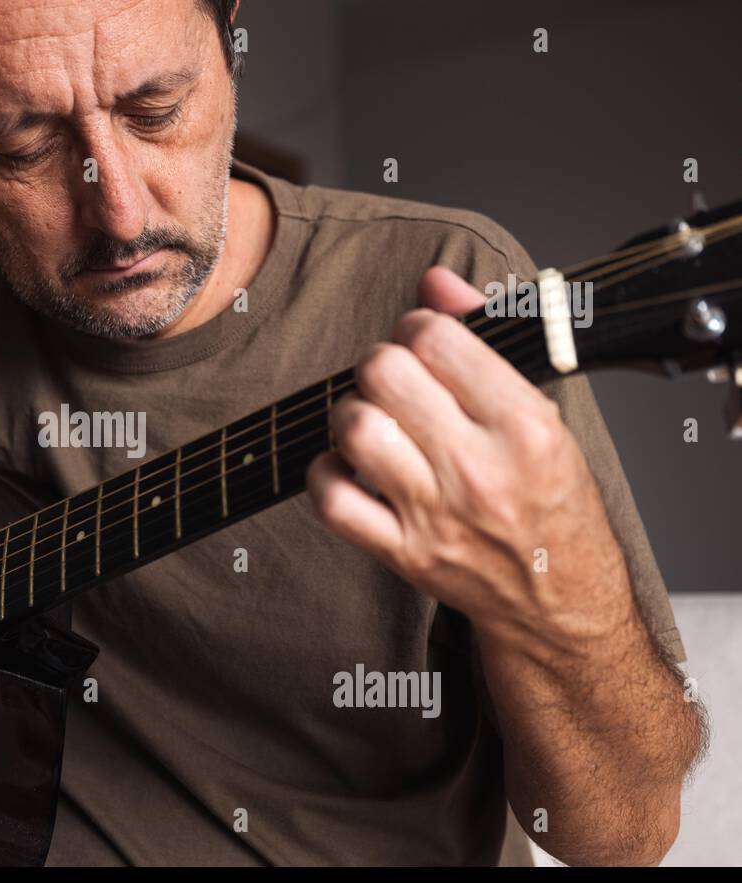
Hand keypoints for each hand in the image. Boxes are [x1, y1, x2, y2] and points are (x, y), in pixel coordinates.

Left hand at [305, 266, 634, 653]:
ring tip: (371, 423)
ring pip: (354, 430)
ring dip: (349, 415)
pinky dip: (325, 475)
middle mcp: (479, 468)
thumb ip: (485, 339)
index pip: (435, 338)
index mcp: (523, 424)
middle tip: (391, 382)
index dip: (416, 327)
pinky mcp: (403, 553)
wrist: (559, 601)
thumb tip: (434, 280)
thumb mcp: (543, 413)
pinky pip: (332, 500)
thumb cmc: (551, 501)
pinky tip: (348, 468)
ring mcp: (436, 515)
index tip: (420, 344)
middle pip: (384, 375)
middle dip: (378, 365)